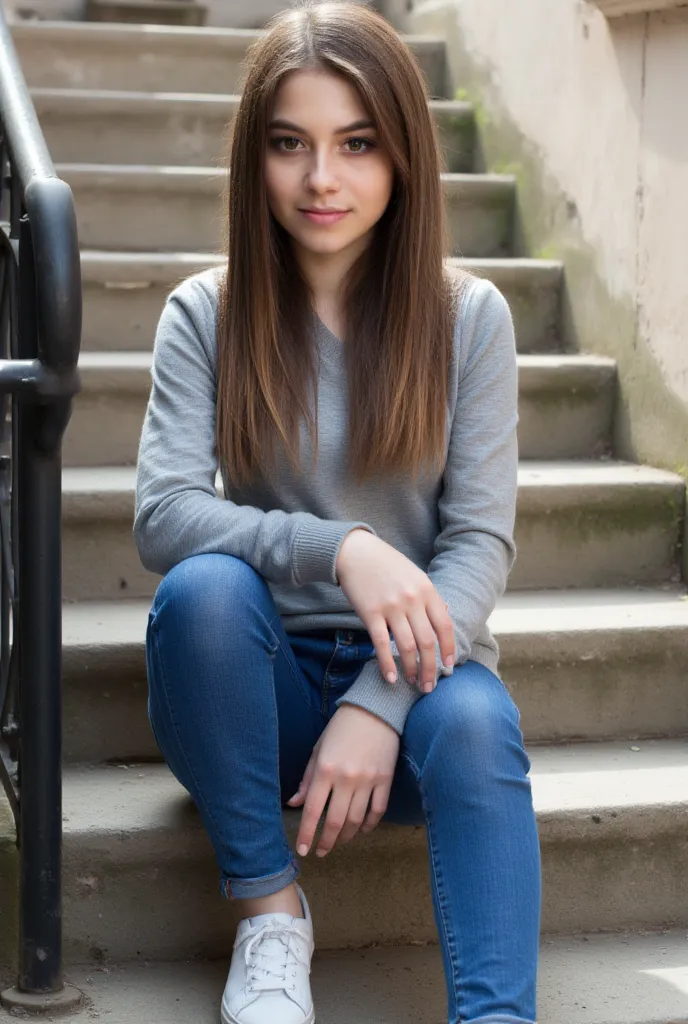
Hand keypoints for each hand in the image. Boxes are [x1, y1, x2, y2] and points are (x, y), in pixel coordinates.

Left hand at [286, 705, 399, 856]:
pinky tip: (360, 830)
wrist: (375, 710)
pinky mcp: (385, 780)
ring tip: (338, 842)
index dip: (306, 834)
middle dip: (326, 842)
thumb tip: (294, 804)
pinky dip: (368, 825)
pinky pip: (377, 811)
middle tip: (321, 851)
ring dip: (345, 837)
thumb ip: (307, 779)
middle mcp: (346, 778)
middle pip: (334, 822)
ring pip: (356, 821)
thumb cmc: (341, 728)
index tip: (302, 850)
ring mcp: (368, 780)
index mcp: (325, 769)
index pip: (312, 811)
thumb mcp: (318, 749)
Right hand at [335, 529, 454, 692]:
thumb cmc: (386, 564)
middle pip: (427, 642)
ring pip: (407, 646)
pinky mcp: (370, 613)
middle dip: (430, 668)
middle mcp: (412, 599)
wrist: (355, 552)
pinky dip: (387, 664)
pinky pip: (382, 644)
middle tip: (429, 685)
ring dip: (411, 669)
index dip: (448, 649)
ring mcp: (391, 606)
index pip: (444, 626)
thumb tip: (446, 614)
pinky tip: (391, 678)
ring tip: (412, 681)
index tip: (448, 667)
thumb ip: (429, 596)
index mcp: (426, 590)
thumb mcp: (414, 575)